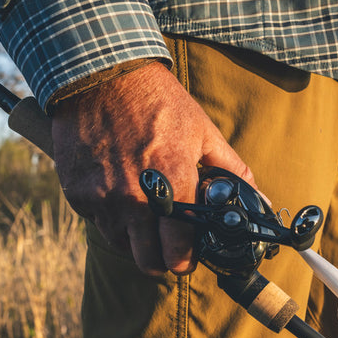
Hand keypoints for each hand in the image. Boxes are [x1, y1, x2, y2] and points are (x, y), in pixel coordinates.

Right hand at [50, 62, 253, 275]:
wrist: (99, 76)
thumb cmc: (157, 101)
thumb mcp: (202, 131)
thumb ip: (232, 170)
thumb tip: (259, 198)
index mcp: (172, 185)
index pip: (179, 251)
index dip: (186, 259)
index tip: (188, 256)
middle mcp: (135, 199)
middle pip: (149, 262)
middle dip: (162, 259)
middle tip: (167, 247)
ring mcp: (103, 199)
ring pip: (122, 245)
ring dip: (135, 238)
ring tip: (144, 214)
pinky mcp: (78, 195)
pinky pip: (97, 221)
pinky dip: (109, 215)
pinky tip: (117, 190)